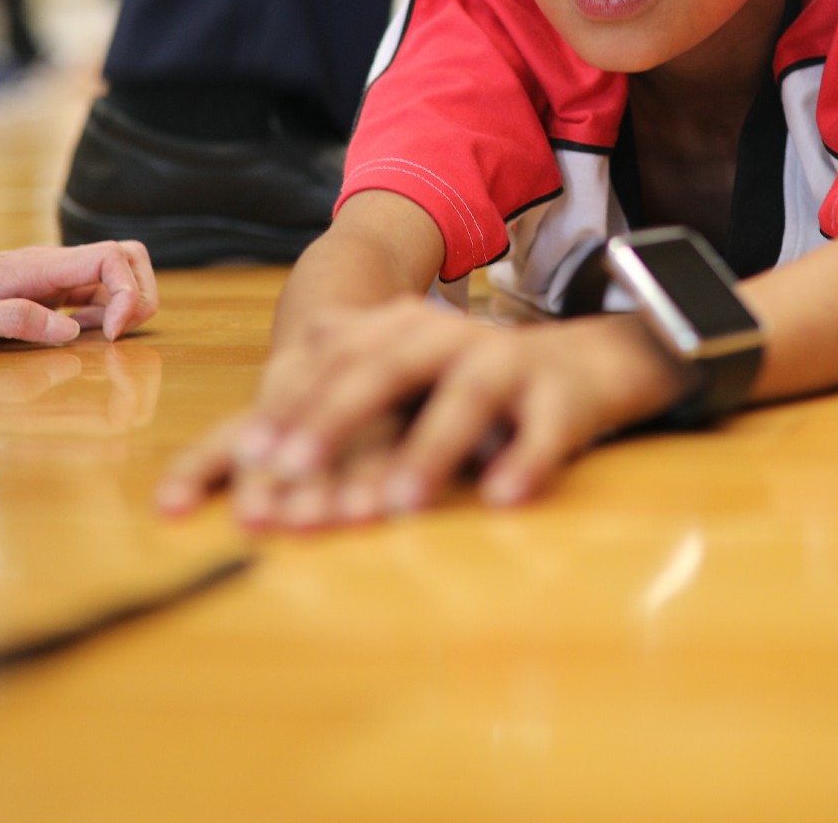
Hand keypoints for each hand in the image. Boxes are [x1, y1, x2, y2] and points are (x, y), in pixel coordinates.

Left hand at [0, 239, 155, 351]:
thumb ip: (14, 319)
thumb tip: (71, 332)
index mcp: (34, 267)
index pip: (112, 256)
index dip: (130, 293)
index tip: (114, 335)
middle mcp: (48, 267)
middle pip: (126, 258)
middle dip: (141, 294)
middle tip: (123, 337)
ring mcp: (46, 278)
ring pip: (113, 276)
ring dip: (127, 306)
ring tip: (108, 345)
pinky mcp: (40, 293)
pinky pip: (92, 294)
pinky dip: (106, 315)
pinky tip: (86, 340)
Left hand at [157, 301, 689, 526]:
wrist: (589, 363)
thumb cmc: (471, 391)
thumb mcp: (399, 392)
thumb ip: (333, 421)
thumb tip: (249, 492)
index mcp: (396, 333)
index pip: (329, 361)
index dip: (286, 410)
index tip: (248, 463)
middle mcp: (446, 338)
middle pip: (383, 368)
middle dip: (333, 422)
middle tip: (292, 475)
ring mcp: (508, 363)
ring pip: (464, 396)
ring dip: (427, 451)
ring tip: (393, 504)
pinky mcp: (565, 398)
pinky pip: (545, 430)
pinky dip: (525, 462)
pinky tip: (503, 498)